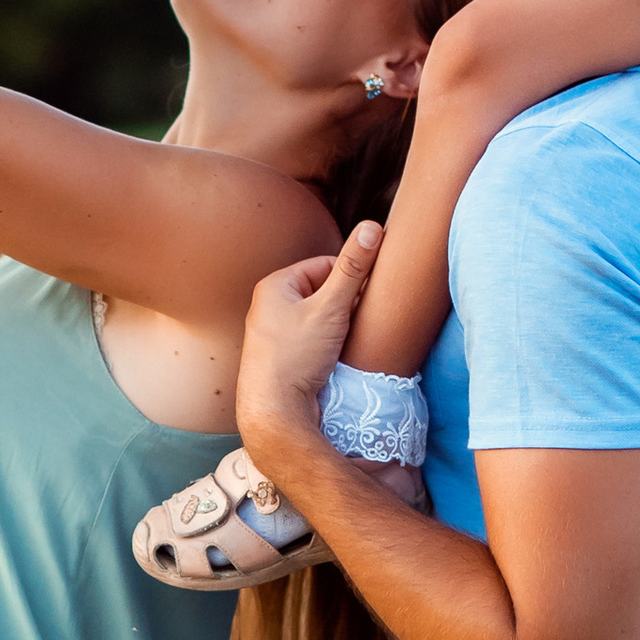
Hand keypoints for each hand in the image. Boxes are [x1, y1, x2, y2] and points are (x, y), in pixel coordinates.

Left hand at [236, 224, 380, 478]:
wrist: (273, 413)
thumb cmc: (296, 357)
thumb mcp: (330, 308)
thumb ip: (353, 268)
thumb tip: (372, 226)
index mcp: (274, 285)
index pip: (324, 266)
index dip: (351, 278)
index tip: (368, 296)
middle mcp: (267, 307)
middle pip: (320, 293)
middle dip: (344, 304)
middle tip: (359, 322)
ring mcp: (270, 334)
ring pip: (316, 319)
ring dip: (336, 326)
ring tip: (347, 342)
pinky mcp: (277, 358)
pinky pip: (309, 341)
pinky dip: (325, 346)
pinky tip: (335, 359)